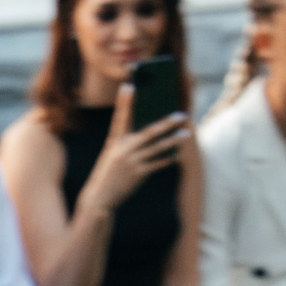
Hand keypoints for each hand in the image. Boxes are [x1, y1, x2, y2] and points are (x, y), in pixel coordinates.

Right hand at [77, 85, 188, 217]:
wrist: (99, 198)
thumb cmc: (109, 173)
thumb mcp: (113, 155)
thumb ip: (129, 143)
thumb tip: (153, 133)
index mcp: (114, 141)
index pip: (120, 118)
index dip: (124, 102)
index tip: (129, 86)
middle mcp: (123, 149)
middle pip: (149, 132)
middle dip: (166, 123)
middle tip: (181, 115)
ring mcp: (131, 162)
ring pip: (157, 148)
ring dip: (173, 140)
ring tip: (186, 134)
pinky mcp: (138, 175)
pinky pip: (157, 164)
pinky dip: (167, 159)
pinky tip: (175, 155)